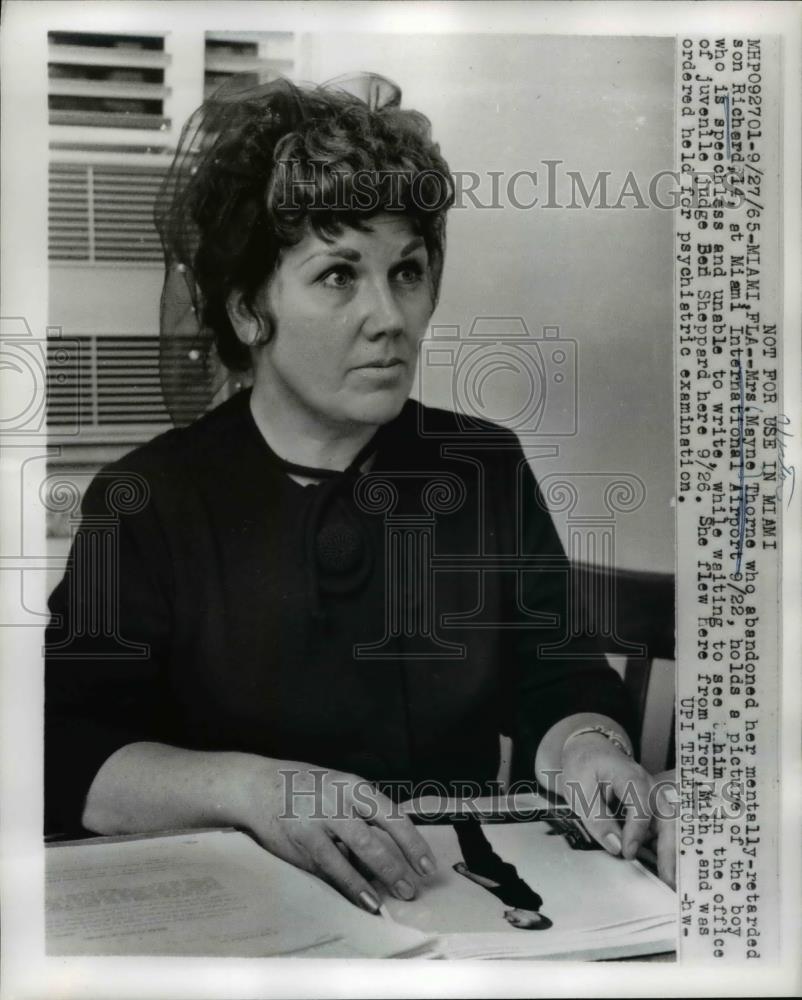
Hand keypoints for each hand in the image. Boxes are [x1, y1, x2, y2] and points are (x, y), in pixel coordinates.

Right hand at [233, 757, 436, 911]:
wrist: (259, 786)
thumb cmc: (308, 788)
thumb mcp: (340, 788)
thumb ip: (363, 814)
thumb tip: (393, 850)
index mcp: (353, 786)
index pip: (391, 815)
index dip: (412, 843)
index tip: (427, 866)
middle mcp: (336, 802)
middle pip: (372, 839)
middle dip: (394, 868)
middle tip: (411, 890)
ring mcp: (316, 823)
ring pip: (349, 857)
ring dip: (370, 882)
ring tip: (385, 901)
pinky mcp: (299, 843)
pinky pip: (328, 868)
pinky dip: (346, 885)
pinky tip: (359, 898)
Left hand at [558, 734, 675, 887]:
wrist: (588, 749)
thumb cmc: (583, 766)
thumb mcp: (579, 789)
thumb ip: (596, 817)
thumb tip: (615, 847)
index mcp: (632, 777)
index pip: (642, 807)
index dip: (636, 832)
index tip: (627, 854)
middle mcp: (650, 787)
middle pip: (668, 818)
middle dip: (671, 849)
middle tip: (669, 880)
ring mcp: (653, 797)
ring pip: (670, 826)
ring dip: (671, 852)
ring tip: (670, 881)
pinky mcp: (650, 808)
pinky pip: (661, 829)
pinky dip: (664, 848)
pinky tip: (662, 870)